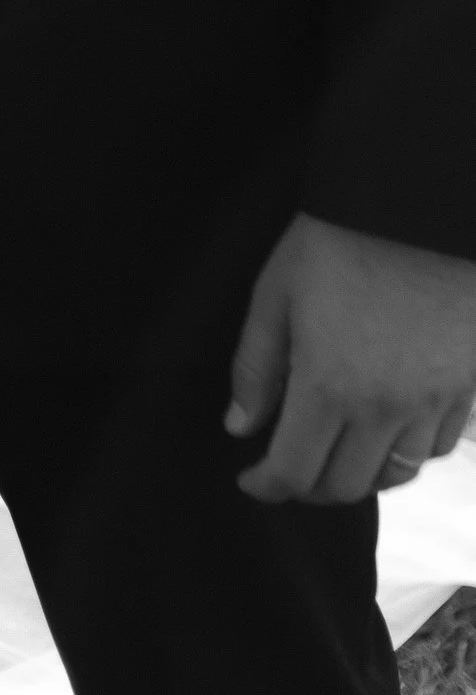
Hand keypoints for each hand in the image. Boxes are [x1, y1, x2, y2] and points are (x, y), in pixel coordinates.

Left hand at [225, 213, 475, 504]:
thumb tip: (240, 427)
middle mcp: (383, 409)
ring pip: (395, 475)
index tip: (251, 480)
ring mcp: (431, 403)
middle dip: (309, 486)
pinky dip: (408, 453)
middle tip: (289, 466)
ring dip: (361, 475)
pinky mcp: (465, 388)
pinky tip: (387, 432)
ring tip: (336, 452)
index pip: (294, 471)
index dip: (266, 486)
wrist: (418, 208)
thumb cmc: (339, 241)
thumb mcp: (276, 293)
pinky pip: (437, 448)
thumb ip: (255, 367)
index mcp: (327, 387)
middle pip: (346, 486)